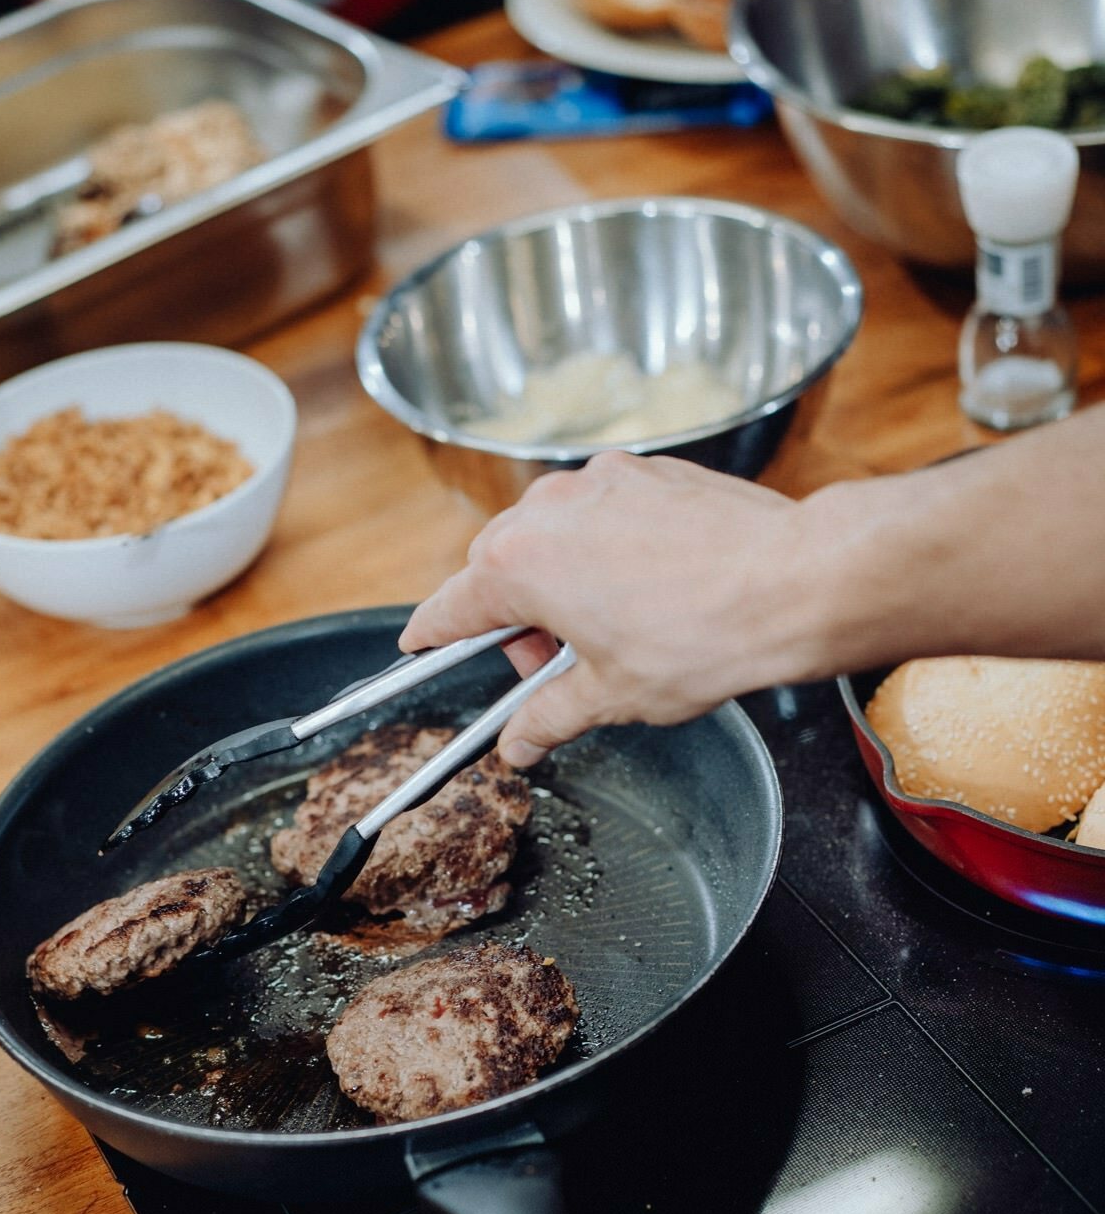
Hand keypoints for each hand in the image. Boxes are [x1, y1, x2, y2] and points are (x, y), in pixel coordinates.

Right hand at [400, 455, 814, 766]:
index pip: (450, 609)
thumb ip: (547, 717)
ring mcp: (599, 480)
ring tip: (610, 631)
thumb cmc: (702, 636)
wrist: (793, 582)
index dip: (431, 637)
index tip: (418, 647)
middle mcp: (548, 509)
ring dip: (560, 582)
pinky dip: (604, 551)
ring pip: (551, 536)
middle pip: (498, 569)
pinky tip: (646, 591)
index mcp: (520, 565)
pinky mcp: (645, 471)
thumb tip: (518, 742)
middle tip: (555, 668)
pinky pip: (599, 514)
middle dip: (516, 620)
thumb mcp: (610, 695)